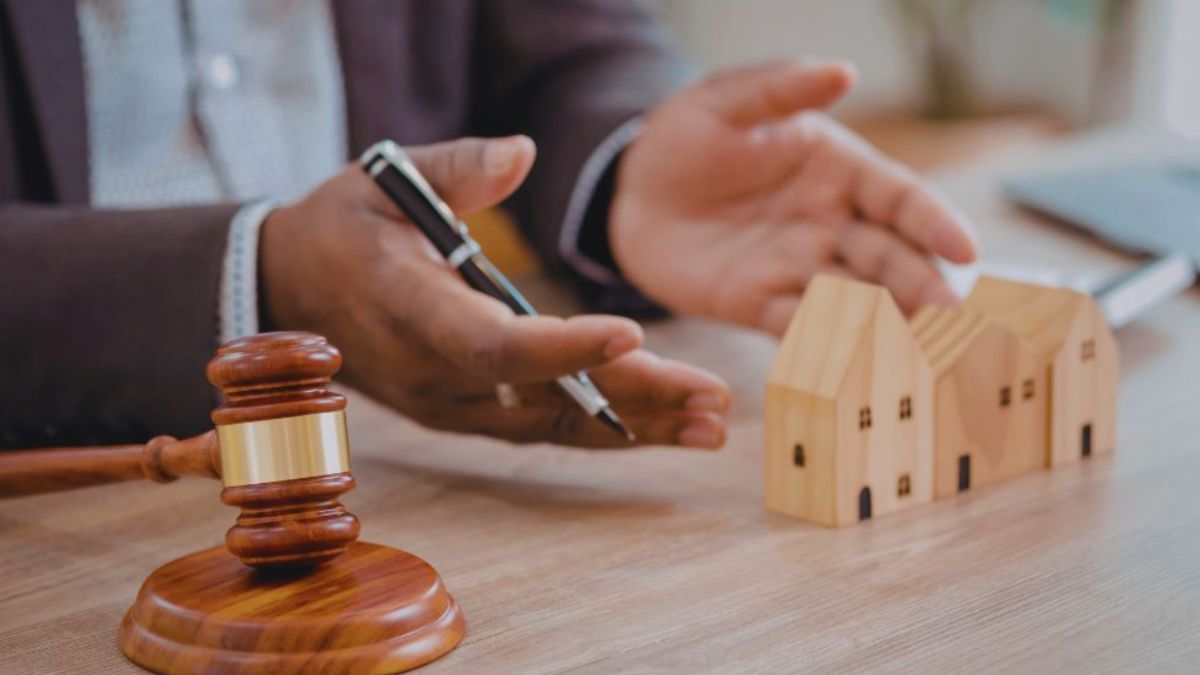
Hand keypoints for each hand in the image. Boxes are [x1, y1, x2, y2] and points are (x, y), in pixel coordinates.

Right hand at [259, 136, 729, 448]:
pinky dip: (608, 429)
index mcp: (407, 308)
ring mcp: (448, 404)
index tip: (632, 335)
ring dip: (635, 427)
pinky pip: (544, 429)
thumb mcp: (384, 177)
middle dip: (630, 398)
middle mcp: (431, 372)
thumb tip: (521, 153)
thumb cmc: (347, 226)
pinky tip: (667, 426)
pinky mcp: (466, 415)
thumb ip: (455, 168)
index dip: (560, 349)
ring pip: (551, 426)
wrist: (294, 289)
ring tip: (711, 423)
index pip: (490, 343)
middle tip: (710, 398)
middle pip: (540, 397)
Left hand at [610, 60, 978, 334]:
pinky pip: (799, 328)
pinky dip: (828, 348)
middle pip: (890, 258)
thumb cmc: (686, 137)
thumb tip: (842, 71)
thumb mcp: (726, 102)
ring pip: (855, 300)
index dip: (934, 223)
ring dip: (888, 325)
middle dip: (924, 286)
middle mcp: (831, 223)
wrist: (632, 192)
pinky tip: (855, 369)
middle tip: (953, 318)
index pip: (900, 198)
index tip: (964, 251)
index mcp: (839, 170)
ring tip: (918, 352)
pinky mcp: (761, 304)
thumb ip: (781, 90)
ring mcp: (799, 268)